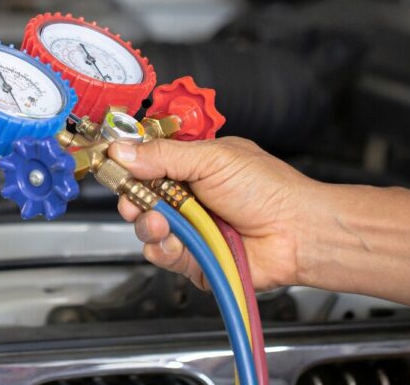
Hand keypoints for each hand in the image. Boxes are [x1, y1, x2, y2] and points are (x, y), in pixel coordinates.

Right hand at [109, 136, 317, 290]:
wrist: (297, 232)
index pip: (143, 163)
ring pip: (145, 228)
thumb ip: (163, 155)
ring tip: (164, 223)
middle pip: (137, 197)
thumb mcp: (212, 158)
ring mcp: (187, 228)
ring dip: (148, 225)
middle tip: (136, 200)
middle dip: (132, 199)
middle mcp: (184, 197)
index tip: (113, 167)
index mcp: (188, 166)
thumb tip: (122, 151)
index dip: (126, 166)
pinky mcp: (190, 258)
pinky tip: (176, 241)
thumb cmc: (269, 190)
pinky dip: (163, 249)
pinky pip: (161, 255)